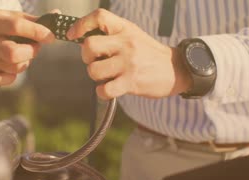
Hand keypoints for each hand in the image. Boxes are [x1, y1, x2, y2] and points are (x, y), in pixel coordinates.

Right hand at [0, 10, 55, 85]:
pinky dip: (13, 75)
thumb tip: (57, 16)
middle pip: (13, 53)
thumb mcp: (13, 17)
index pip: (16, 26)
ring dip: (25, 63)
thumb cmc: (0, 25)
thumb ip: (34, 20)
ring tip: (23, 55)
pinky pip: (4, 80)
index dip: (37, 32)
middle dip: (31, 52)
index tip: (50, 37)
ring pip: (13, 67)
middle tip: (35, 47)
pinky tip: (12, 66)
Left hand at [67, 9, 191, 99]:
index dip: (81, 25)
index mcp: (125, 29)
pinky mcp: (131, 81)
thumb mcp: (132, 36)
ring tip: (107, 76)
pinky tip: (110, 89)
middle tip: (96, 62)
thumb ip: (111, 35)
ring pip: (93, 70)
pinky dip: (102, 92)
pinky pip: (104, 90)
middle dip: (87, 58)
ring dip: (95, 76)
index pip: (99, 17)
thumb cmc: (148, 54)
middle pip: (89, 46)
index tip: (73, 35)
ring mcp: (128, 62)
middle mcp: (126, 43)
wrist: (176, 69)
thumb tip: (82, 38)